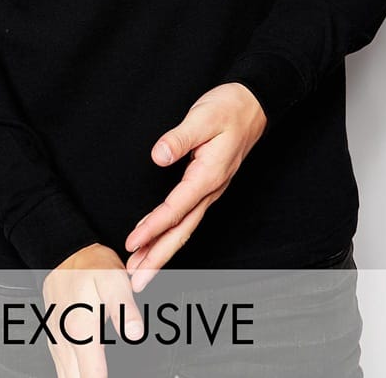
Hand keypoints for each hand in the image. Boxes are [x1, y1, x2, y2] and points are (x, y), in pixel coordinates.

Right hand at [41, 242, 145, 376]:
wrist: (66, 253)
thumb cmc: (91, 266)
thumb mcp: (114, 281)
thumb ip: (125, 309)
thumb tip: (135, 334)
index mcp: (82, 332)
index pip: (92, 377)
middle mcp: (66, 341)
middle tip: (106, 374)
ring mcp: (58, 342)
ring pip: (66, 377)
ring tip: (96, 373)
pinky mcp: (54, 339)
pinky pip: (60, 368)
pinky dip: (71, 375)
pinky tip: (82, 373)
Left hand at [123, 82, 267, 290]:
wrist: (253, 105)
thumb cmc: (229, 108)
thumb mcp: (203, 117)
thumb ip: (180, 137)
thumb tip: (159, 156)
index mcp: (208, 175)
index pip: (175, 209)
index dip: (153, 229)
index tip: (132, 243)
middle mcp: (211, 189)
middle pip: (181, 231)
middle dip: (158, 258)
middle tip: (135, 280)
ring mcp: (211, 190)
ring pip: (184, 228)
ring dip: (162, 251)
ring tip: (140, 269)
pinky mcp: (207, 186)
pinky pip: (187, 217)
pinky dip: (170, 234)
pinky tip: (156, 240)